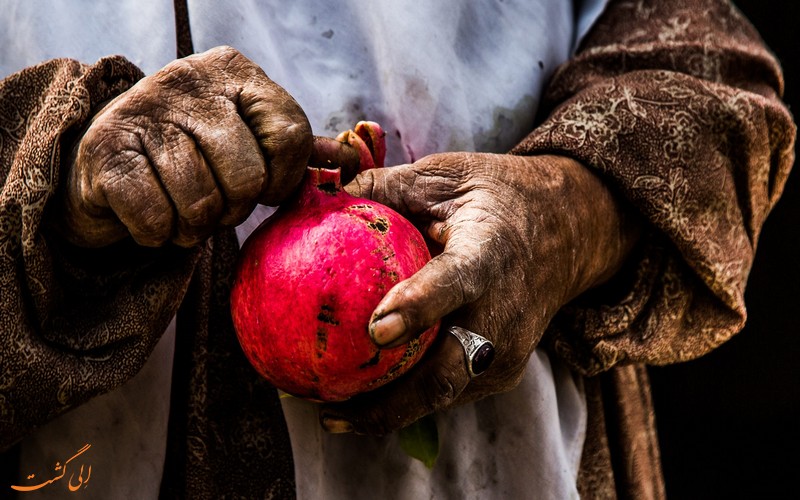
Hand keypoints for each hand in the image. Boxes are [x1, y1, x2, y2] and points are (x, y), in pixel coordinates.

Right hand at [59, 46, 311, 247]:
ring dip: (196, 227)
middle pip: (247, 176)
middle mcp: (189, 81)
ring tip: (186, 214)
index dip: (283, 180)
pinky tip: (154, 218)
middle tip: (218, 205)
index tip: (264, 190)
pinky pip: (155, 216)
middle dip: (235, 209)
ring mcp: (142, 112)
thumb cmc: (196, 153)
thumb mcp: (249, 138)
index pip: (289, 135)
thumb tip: (352, 162)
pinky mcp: (105, 151)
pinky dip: (158, 234)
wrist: (110, 159)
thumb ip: (295, 150)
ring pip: (201, 201)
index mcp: (235, 73)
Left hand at [320, 152, 639, 434]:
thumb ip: (382, 187)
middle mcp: (504, 310)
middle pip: (449, 371)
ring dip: (386, 411)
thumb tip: (313, 193)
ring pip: (442, 394)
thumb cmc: (494, 197)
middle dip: (390, 402)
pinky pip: (447, 391)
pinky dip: (405, 400)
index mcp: (490, 252)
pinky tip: (361, 399)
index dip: (419, 308)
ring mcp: (507, 349)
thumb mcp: (444, 176)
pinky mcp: (501, 371)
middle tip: (327, 409)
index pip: (457, 282)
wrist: (567, 232)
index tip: (376, 331)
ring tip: (329, 414)